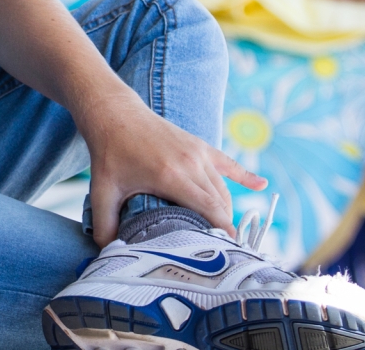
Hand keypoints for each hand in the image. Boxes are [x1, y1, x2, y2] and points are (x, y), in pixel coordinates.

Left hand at [80, 92, 264, 242]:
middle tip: (219, 249)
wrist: (115, 113)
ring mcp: (198, 152)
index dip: (222, 232)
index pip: (210, 210)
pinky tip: (262, 184)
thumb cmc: (109, 152)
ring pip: (222, 188)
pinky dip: (245, 175)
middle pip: (220, 203)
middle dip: (222, 227)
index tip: (229, 251)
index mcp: (172, 176)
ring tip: (221, 232)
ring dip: (224, 209)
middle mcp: (191, 163)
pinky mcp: (199, 145)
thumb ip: (105, 224)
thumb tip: (109, 252)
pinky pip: (227, 163)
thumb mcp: (102, 191)